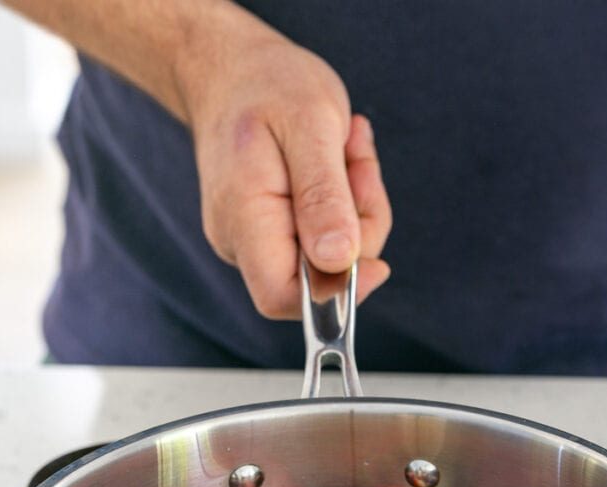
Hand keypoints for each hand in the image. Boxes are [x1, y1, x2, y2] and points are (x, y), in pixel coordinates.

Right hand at [178, 13, 391, 318]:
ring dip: (357, 207)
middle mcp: (241, 242)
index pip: (281, 297)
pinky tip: (338, 160)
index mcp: (244, 219)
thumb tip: (337, 261)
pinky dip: (346, 203)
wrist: (230, 69)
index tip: (375, 261)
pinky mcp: (274, 234)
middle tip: (356, 164)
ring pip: (331, 258)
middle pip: (318, 278)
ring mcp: (255, 241)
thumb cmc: (267, 86)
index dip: (333, 293)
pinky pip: (326, 238)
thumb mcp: (309, 125)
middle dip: (357, 229)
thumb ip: (323, 196)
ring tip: (346, 148)